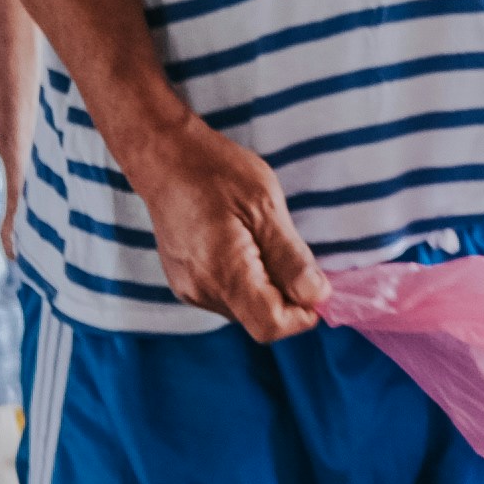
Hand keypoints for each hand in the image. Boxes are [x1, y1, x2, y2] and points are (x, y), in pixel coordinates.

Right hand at [123, 113, 323, 339]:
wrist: (166, 158)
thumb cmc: (217, 173)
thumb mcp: (266, 206)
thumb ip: (291, 258)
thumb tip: (318, 296)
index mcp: (223, 273)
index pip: (270, 326)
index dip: (303, 314)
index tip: (317, 286)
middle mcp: (201, 291)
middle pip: (260, 319)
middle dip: (286, 296)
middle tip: (289, 249)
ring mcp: (190, 290)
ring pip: (246, 310)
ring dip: (267, 287)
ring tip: (261, 240)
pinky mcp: (185, 283)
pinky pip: (229, 297)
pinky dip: (248, 281)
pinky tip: (244, 245)